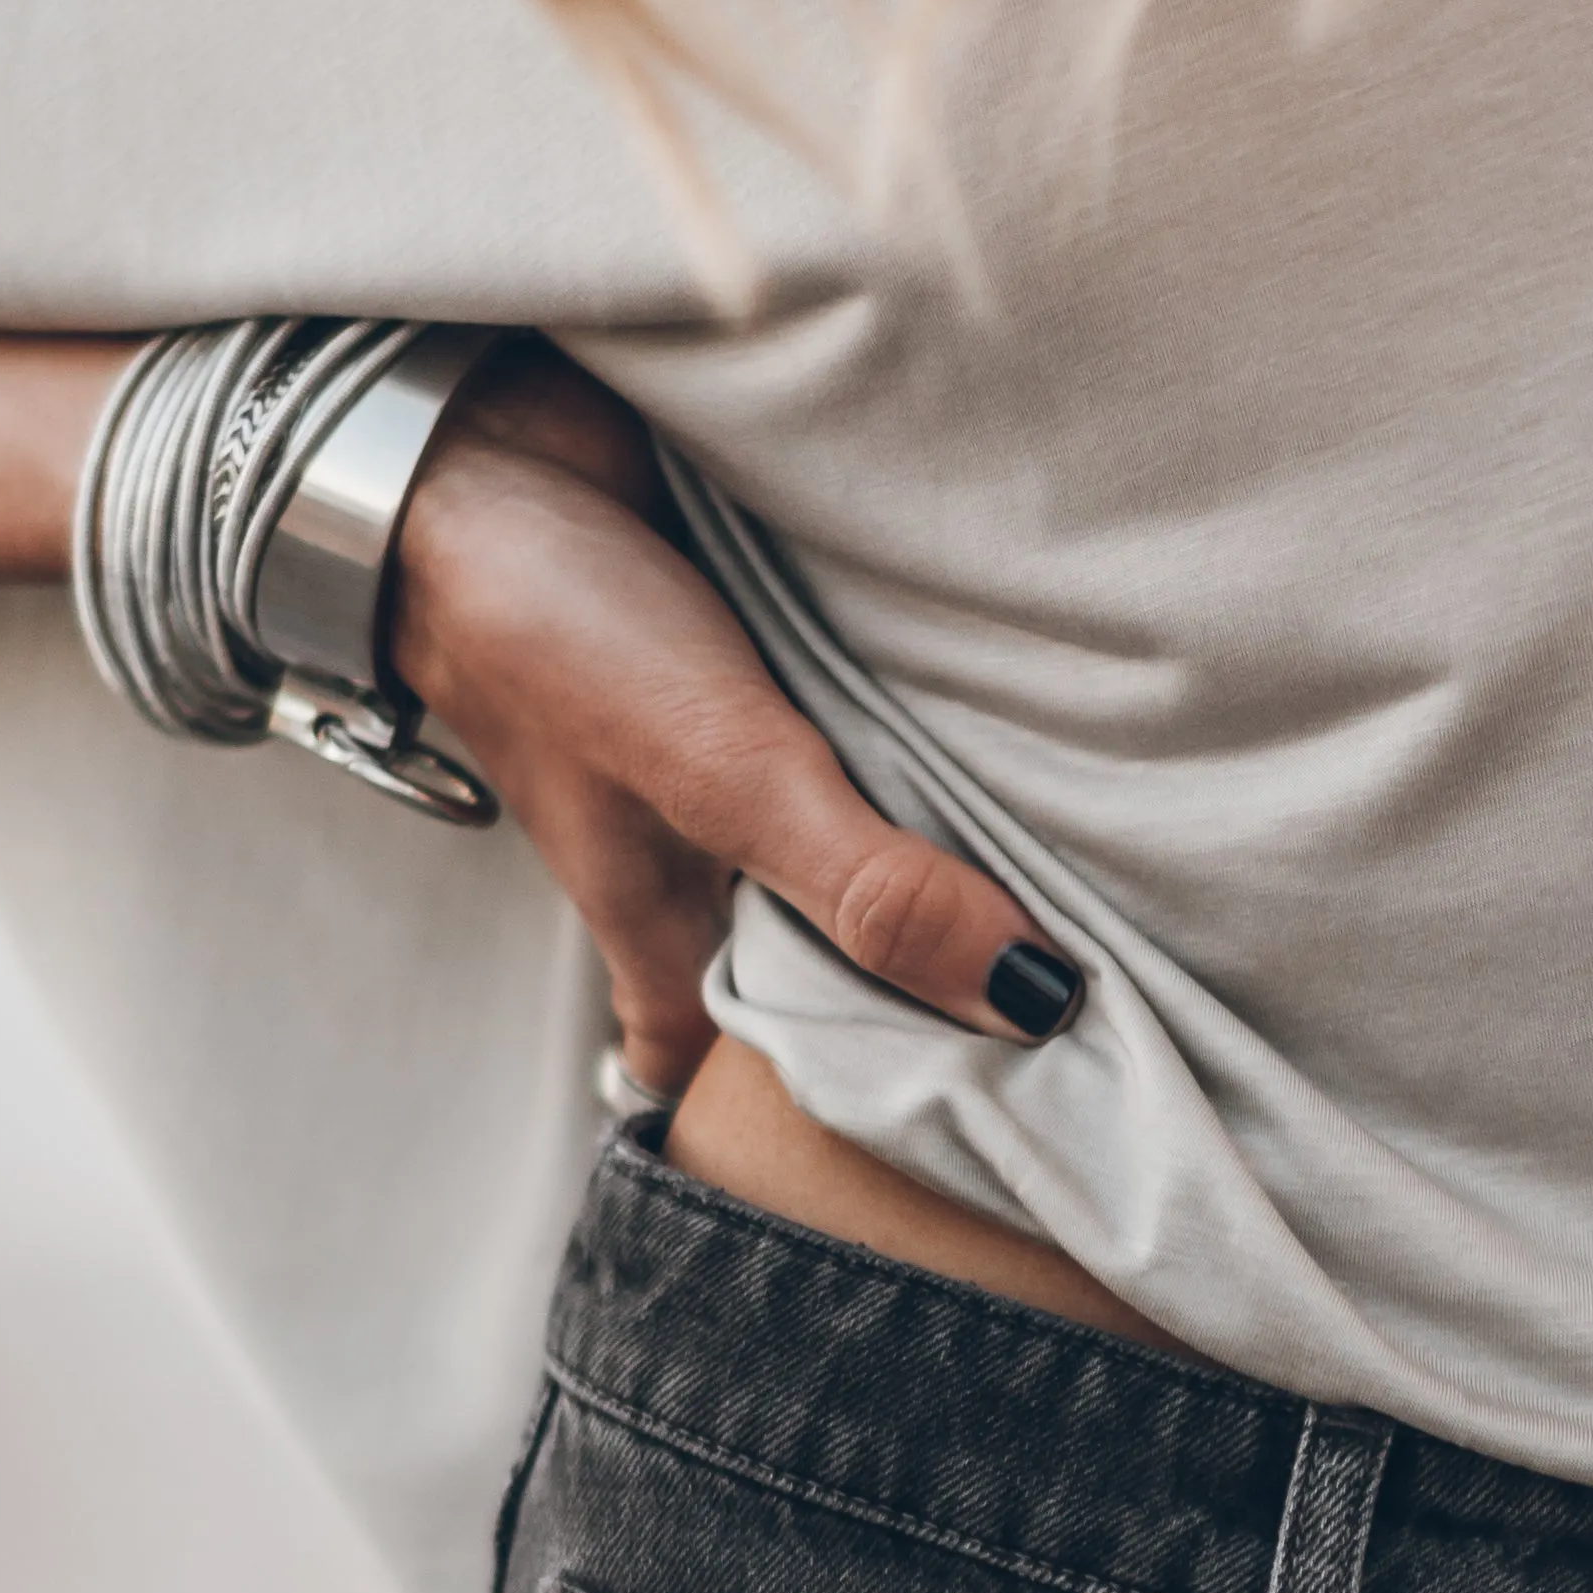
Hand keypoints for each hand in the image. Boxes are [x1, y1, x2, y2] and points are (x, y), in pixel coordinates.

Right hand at [383, 344, 1077, 1098]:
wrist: (477, 433)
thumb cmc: (562, 635)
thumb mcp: (730, 787)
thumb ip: (868, 894)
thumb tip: (1033, 1003)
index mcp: (673, 939)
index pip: (737, 1085)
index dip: (816, 1135)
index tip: (954, 1160)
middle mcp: (708, 874)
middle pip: (827, 979)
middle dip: (935, 1007)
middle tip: (1088, 1042)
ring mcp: (739, 778)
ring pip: (860, 861)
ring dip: (959, 875)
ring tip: (1114, 917)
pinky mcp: (773, 676)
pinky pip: (873, 743)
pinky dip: (942, 752)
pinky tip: (1047, 762)